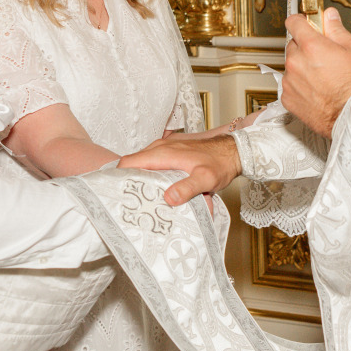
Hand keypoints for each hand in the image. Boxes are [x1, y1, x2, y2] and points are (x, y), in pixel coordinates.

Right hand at [120, 136, 240, 206]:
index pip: (129, 161)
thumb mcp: (206, 179)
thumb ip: (187, 188)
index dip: (118, 176)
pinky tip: (156, 190)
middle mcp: (160, 148)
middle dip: (128, 181)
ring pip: (143, 165)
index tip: (116, 193)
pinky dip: (151, 176)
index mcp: (162, 153)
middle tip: (128, 201)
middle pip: (133, 165)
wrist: (233, 151)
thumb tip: (169, 198)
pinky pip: (154, 164)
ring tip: (140, 199)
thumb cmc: (220, 163)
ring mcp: (165, 149)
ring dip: (140, 179)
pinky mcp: (171, 153)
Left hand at [284, 7, 350, 136]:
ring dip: (302, 68)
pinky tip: (317, 90)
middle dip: (305, 48)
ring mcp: (290, 81)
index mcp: (312, 46)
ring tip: (323, 78)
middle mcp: (296, 62)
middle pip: (293, 45)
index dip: (301, 21)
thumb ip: (337, 30)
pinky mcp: (287, 98)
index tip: (305, 24)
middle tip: (323, 57)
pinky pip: (290, 85)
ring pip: (291, 66)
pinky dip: (299, 86)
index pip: (294, 22)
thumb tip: (329, 17)